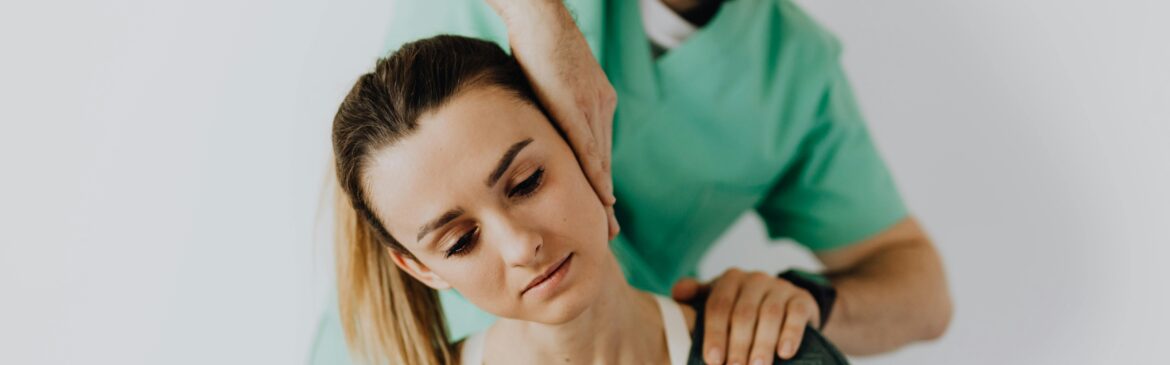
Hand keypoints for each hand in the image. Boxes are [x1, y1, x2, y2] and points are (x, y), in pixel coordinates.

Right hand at [485, 0, 619, 238]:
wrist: (539, 15)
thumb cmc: (536, 41)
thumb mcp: (547, 83)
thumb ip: (549, 109)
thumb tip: (535, 132)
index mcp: (596, 102)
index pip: (599, 152)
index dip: (600, 182)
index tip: (605, 210)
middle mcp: (600, 107)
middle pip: (604, 163)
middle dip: (606, 198)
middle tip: (612, 232)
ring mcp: (591, 106)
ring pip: (600, 161)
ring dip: (604, 195)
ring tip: (608, 226)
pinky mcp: (575, 105)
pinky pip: (588, 147)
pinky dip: (596, 174)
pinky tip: (602, 197)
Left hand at [673, 268, 820, 363]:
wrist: (786, 305)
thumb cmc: (744, 307)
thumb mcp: (721, 300)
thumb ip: (697, 296)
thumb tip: (677, 293)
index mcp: (730, 279)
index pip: (718, 306)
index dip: (714, 334)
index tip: (713, 360)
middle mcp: (755, 279)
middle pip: (743, 313)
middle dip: (737, 344)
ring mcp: (780, 287)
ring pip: (769, 314)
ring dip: (762, 343)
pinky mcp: (802, 299)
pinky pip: (796, 314)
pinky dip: (790, 334)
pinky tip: (785, 353)